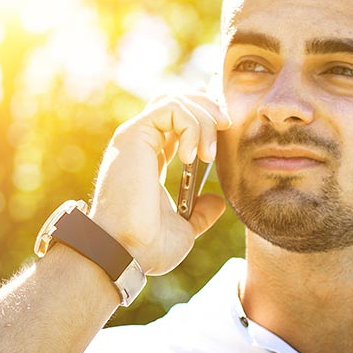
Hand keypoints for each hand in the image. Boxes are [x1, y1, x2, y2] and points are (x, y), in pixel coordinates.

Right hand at [88, 91, 229, 275]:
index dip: (200, 112)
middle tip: (227, 127)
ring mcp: (135, 137)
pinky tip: (192, 157)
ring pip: (176, 101)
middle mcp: (140, 144)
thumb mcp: (184, 229)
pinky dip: (191, 126)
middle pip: (176, 101)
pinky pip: (171, 108)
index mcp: (149, 160)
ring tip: (209, 154)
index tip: (224, 120)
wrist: (125, 252)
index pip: (173, 121)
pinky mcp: (133, 135)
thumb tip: (217, 201)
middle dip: (208, 108)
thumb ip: (200, 213)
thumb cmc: (145, 247)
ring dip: (203, 120)